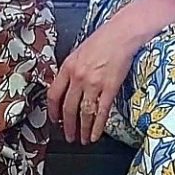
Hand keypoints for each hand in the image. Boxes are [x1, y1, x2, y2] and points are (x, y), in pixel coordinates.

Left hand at [47, 17, 137, 144]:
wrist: (122, 34)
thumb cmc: (103, 40)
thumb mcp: (78, 52)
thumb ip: (71, 70)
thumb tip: (66, 88)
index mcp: (68, 67)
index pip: (54, 95)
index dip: (52, 111)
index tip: (54, 120)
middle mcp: (78, 77)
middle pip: (68, 108)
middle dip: (67, 126)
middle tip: (68, 136)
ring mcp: (94, 83)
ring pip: (84, 113)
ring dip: (82, 130)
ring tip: (81, 139)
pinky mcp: (110, 87)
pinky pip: (101, 112)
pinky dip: (97, 126)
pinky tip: (95, 135)